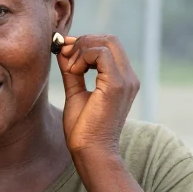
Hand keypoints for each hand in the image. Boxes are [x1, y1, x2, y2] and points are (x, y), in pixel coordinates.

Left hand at [57, 34, 138, 157]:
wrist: (90, 152)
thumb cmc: (83, 129)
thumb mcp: (76, 92)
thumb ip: (73, 71)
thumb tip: (63, 51)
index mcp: (123, 80)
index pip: (109, 45)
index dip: (85, 43)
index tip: (65, 52)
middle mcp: (129, 77)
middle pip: (110, 39)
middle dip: (83, 42)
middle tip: (66, 56)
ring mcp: (125, 80)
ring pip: (106, 42)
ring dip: (82, 49)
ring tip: (70, 69)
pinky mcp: (116, 85)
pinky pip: (101, 54)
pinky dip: (83, 57)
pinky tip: (74, 72)